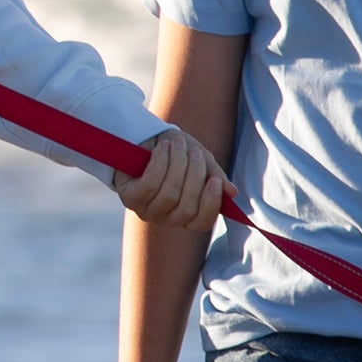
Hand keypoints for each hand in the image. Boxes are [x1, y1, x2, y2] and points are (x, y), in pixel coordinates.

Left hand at [114, 130, 233, 232]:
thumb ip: (214, 175)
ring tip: (178, 142)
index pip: (202, 222)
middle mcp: (167, 219)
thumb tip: (231, 192)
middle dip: (194, 175)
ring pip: (169, 194)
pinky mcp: (131, 199)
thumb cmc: (176, 154)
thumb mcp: (199, 160)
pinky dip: (160, 162)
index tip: (215, 180)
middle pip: (186, 206)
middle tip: (195, 151)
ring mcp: (147, 211)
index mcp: (187, 216)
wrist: (146, 139)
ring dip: (177, 164)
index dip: (211, 204)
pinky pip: (150, 185)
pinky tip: (163, 148)